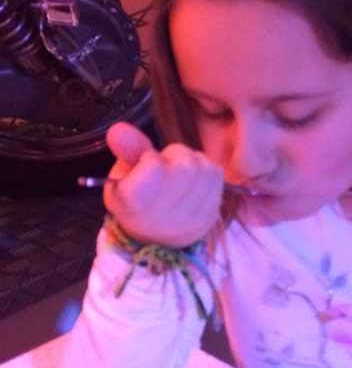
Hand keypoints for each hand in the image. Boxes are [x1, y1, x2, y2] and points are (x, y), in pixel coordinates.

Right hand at [103, 122, 224, 246]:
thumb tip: (118, 127)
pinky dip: (206, 171)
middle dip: (175, 155)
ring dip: (193, 161)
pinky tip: (195, 180)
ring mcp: (191, 218)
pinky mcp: (211, 216)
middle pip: (185, 165)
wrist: (155, 240)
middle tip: (166, 165)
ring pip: (203, 167)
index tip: (146, 165)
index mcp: (135, 204)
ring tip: (180, 172)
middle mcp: (164, 215)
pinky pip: (217, 177)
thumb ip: (126, 150)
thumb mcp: (121, 177)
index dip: (150, 157)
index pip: (154, 165)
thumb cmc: (135, 202)